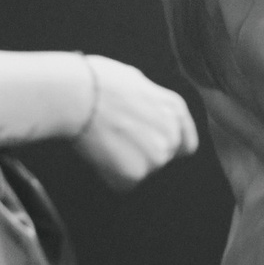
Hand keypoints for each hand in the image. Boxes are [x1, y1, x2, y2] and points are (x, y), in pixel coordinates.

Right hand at [73, 56, 198, 189]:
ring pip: (140, 171)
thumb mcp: (135, 81)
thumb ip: (148, 103)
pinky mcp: (137, 173)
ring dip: (123, 164)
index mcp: (175, 109)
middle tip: (114, 138)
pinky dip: (109, 175)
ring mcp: (157, 156)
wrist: (78, 95)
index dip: (165, 147)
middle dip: (139, 153)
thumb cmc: (98, 82)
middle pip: (159, 158)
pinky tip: (98, 154)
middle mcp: (173, 134)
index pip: (185, 145)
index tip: (148, 148)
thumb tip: (141, 109)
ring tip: (103, 142)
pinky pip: (123, 183)